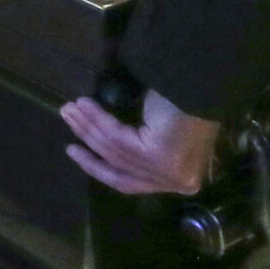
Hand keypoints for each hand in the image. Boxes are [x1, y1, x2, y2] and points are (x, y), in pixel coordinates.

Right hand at [60, 89, 221, 196]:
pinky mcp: (158, 157)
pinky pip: (118, 139)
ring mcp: (168, 173)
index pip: (131, 181)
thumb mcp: (159, 130)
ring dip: (87, 128)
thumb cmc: (188, 103)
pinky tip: (84, 106)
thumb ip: (139, 142)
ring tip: (69, 109)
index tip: (77, 150)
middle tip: (67, 120)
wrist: (203, 86)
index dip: (99, 167)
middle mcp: (176, 182)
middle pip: (119, 167)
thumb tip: (103, 137)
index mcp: (180, 178)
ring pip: (115, 151)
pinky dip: (97, 121)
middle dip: (88, 144)